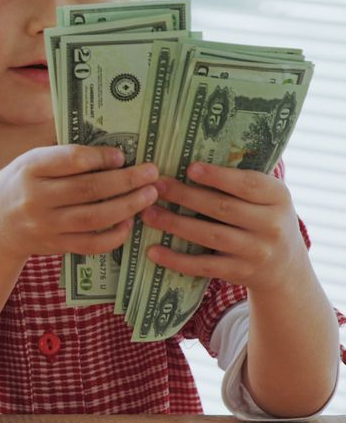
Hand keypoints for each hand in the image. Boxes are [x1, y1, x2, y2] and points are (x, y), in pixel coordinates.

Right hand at [0, 145, 159, 260]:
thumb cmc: (18, 186)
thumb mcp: (28, 162)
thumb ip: (60, 156)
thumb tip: (109, 149)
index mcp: (29, 169)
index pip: (70, 160)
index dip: (101, 157)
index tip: (121, 155)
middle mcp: (35, 198)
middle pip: (88, 189)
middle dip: (125, 180)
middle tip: (151, 173)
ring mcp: (45, 225)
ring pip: (94, 217)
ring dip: (127, 206)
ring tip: (149, 194)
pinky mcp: (55, 246)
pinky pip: (91, 244)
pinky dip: (114, 235)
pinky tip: (128, 222)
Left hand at [141, 162, 308, 292]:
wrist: (285, 268)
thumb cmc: (263, 219)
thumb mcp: (266, 198)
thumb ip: (240, 182)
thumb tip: (190, 161)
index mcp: (278, 197)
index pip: (248, 184)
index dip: (218, 176)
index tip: (190, 167)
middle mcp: (271, 225)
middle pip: (222, 208)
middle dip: (185, 196)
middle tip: (156, 186)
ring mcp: (256, 252)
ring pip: (210, 236)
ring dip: (175, 224)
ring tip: (147, 214)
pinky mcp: (240, 273)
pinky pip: (204, 265)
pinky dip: (177, 259)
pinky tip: (153, 251)